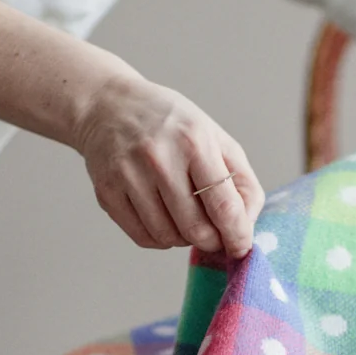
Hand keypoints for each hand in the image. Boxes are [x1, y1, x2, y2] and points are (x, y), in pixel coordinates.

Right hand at [74, 71, 264, 258]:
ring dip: (184, 238)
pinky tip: (163, 218)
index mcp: (194, 141)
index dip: (238, 236)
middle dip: (211, 241)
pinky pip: (143, 237)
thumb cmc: (169, 124)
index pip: (224, 206)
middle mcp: (160, 158)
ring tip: (184, 217)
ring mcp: (129, 176)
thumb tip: (248, 223)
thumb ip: (240, 179)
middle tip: (214, 233)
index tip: (241, 248)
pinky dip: (159, 238)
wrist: (108, 106)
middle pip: (196, 230)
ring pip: (168, 238)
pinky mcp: (107, 192)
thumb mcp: (214, 136)